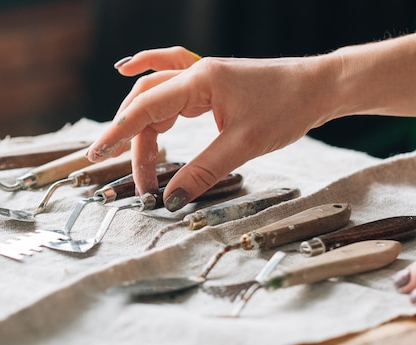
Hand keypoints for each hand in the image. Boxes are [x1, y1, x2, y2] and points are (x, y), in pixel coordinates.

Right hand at [87, 46, 339, 209]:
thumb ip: (204, 171)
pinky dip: (152, 91)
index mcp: (200, 81)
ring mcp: (203, 78)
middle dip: (134, 141)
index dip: (118, 132)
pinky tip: (130, 74)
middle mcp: (196, 75)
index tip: (96, 154)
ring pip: (157, 98)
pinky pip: (172, 85)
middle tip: (139, 181)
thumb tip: (172, 199)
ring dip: (145, 128)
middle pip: (147, 104)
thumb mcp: (244, 145)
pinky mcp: (212, 86)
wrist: (318, 87)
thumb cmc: (288, 107)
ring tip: (144, 163)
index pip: (146, 107)